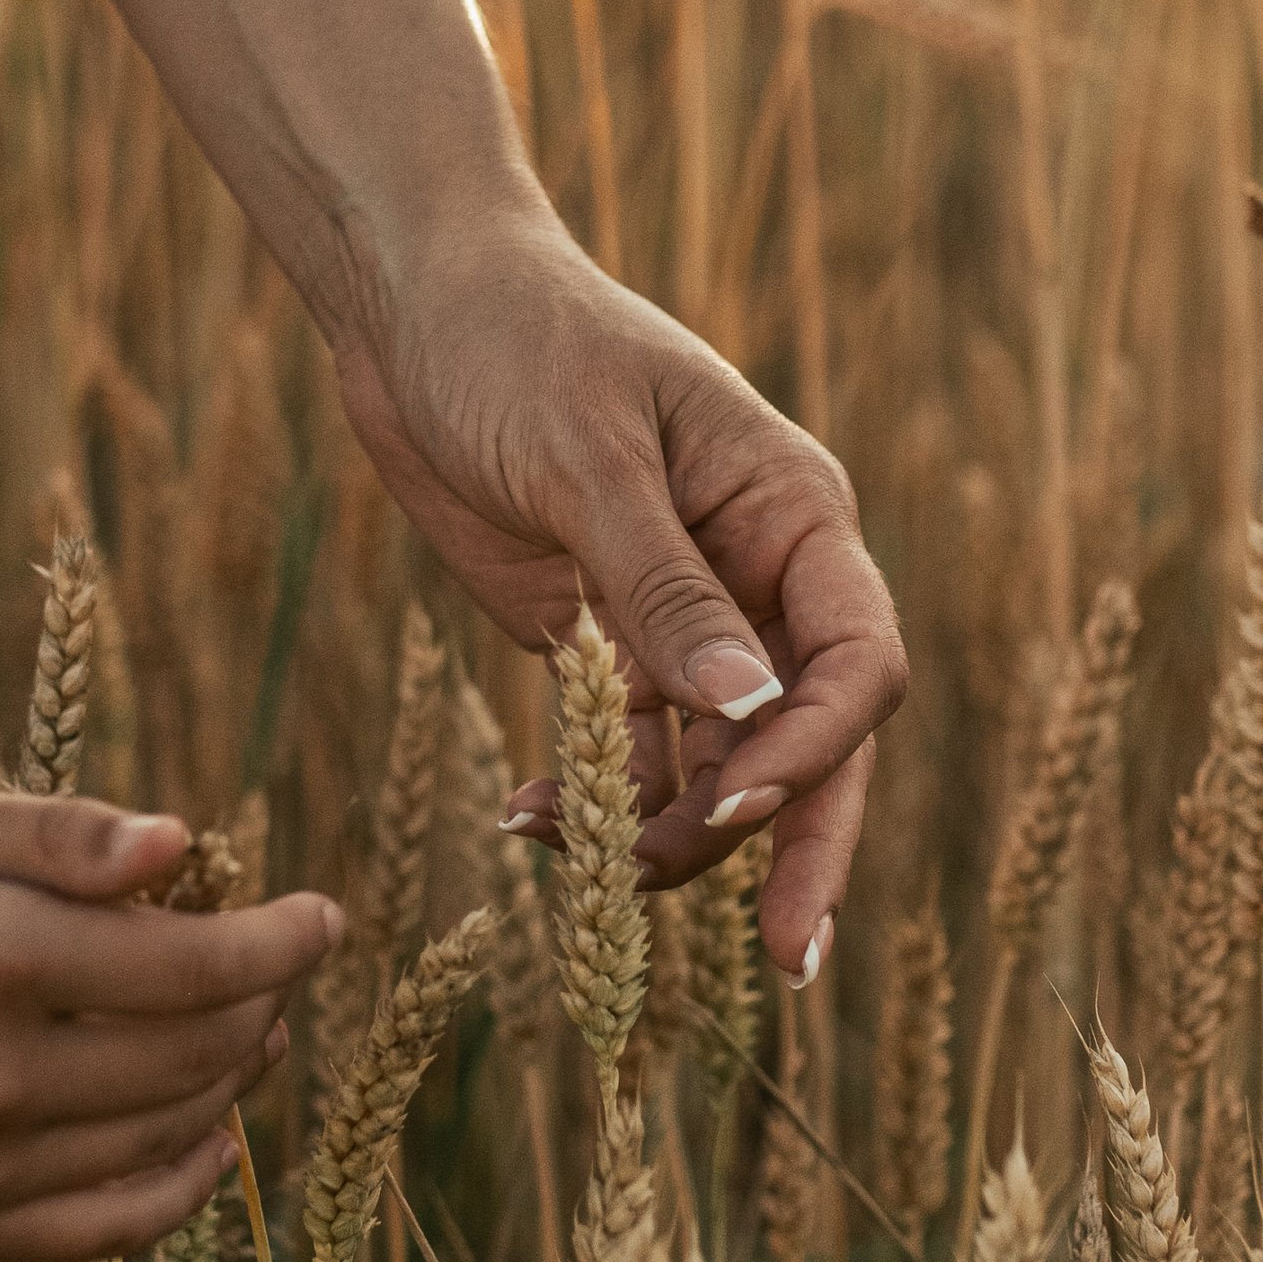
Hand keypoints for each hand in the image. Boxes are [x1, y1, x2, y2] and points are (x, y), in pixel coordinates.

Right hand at [0, 789, 339, 1259]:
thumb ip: (62, 836)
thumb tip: (187, 849)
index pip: (188, 965)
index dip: (277, 941)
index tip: (326, 916)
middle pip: (189, 1056)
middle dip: (262, 1005)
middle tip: (281, 966)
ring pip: (159, 1140)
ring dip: (232, 1085)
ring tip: (253, 1033)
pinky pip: (102, 1230)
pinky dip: (178, 1190)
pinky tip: (213, 1140)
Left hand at [330, 203, 905, 984]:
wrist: (408, 299)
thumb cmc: (511, 339)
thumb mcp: (584, 458)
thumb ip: (663, 588)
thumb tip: (747, 716)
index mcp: (791, 508)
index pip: (854, 659)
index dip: (812, 748)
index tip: (738, 808)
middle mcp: (758, 570)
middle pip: (810, 733)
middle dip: (795, 840)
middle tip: (781, 962)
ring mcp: (683, 610)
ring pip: (719, 758)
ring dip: (676, 831)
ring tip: (596, 879)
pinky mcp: (604, 634)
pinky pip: (631, 746)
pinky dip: (598, 799)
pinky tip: (531, 822)